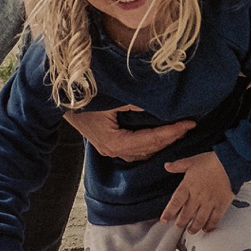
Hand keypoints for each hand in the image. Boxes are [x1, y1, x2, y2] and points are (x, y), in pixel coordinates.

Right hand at [62, 105, 194, 161]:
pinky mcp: (110, 145)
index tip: (188, 123)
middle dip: (171, 137)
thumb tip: (157, 101)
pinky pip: (137, 148)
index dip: (171, 132)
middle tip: (190, 126)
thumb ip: (133, 102)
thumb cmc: (83, 100)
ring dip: (163, 141)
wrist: (60, 103)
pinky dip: (152, 142)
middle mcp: (114, 150)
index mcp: (114, 142)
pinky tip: (163, 134)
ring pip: (145, 151)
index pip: (150, 139)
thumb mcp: (110, 99)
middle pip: (150, 148)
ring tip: (180, 130)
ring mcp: (111, 149)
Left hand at [160, 152, 232, 233]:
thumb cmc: (211, 161)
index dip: (169, 212)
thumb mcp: (192, 161)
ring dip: (194, 227)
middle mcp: (198, 196)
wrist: (230, 163)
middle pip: (186, 214)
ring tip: (191, 231)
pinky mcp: (221, 205)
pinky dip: (210, 226)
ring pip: (199, 219)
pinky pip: (214, 219)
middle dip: (181, 222)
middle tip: (178, 226)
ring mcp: (210, 202)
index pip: (175, 202)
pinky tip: (207, 229)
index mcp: (188, 185)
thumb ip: (178, 165)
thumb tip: (166, 166)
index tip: (164, 220)